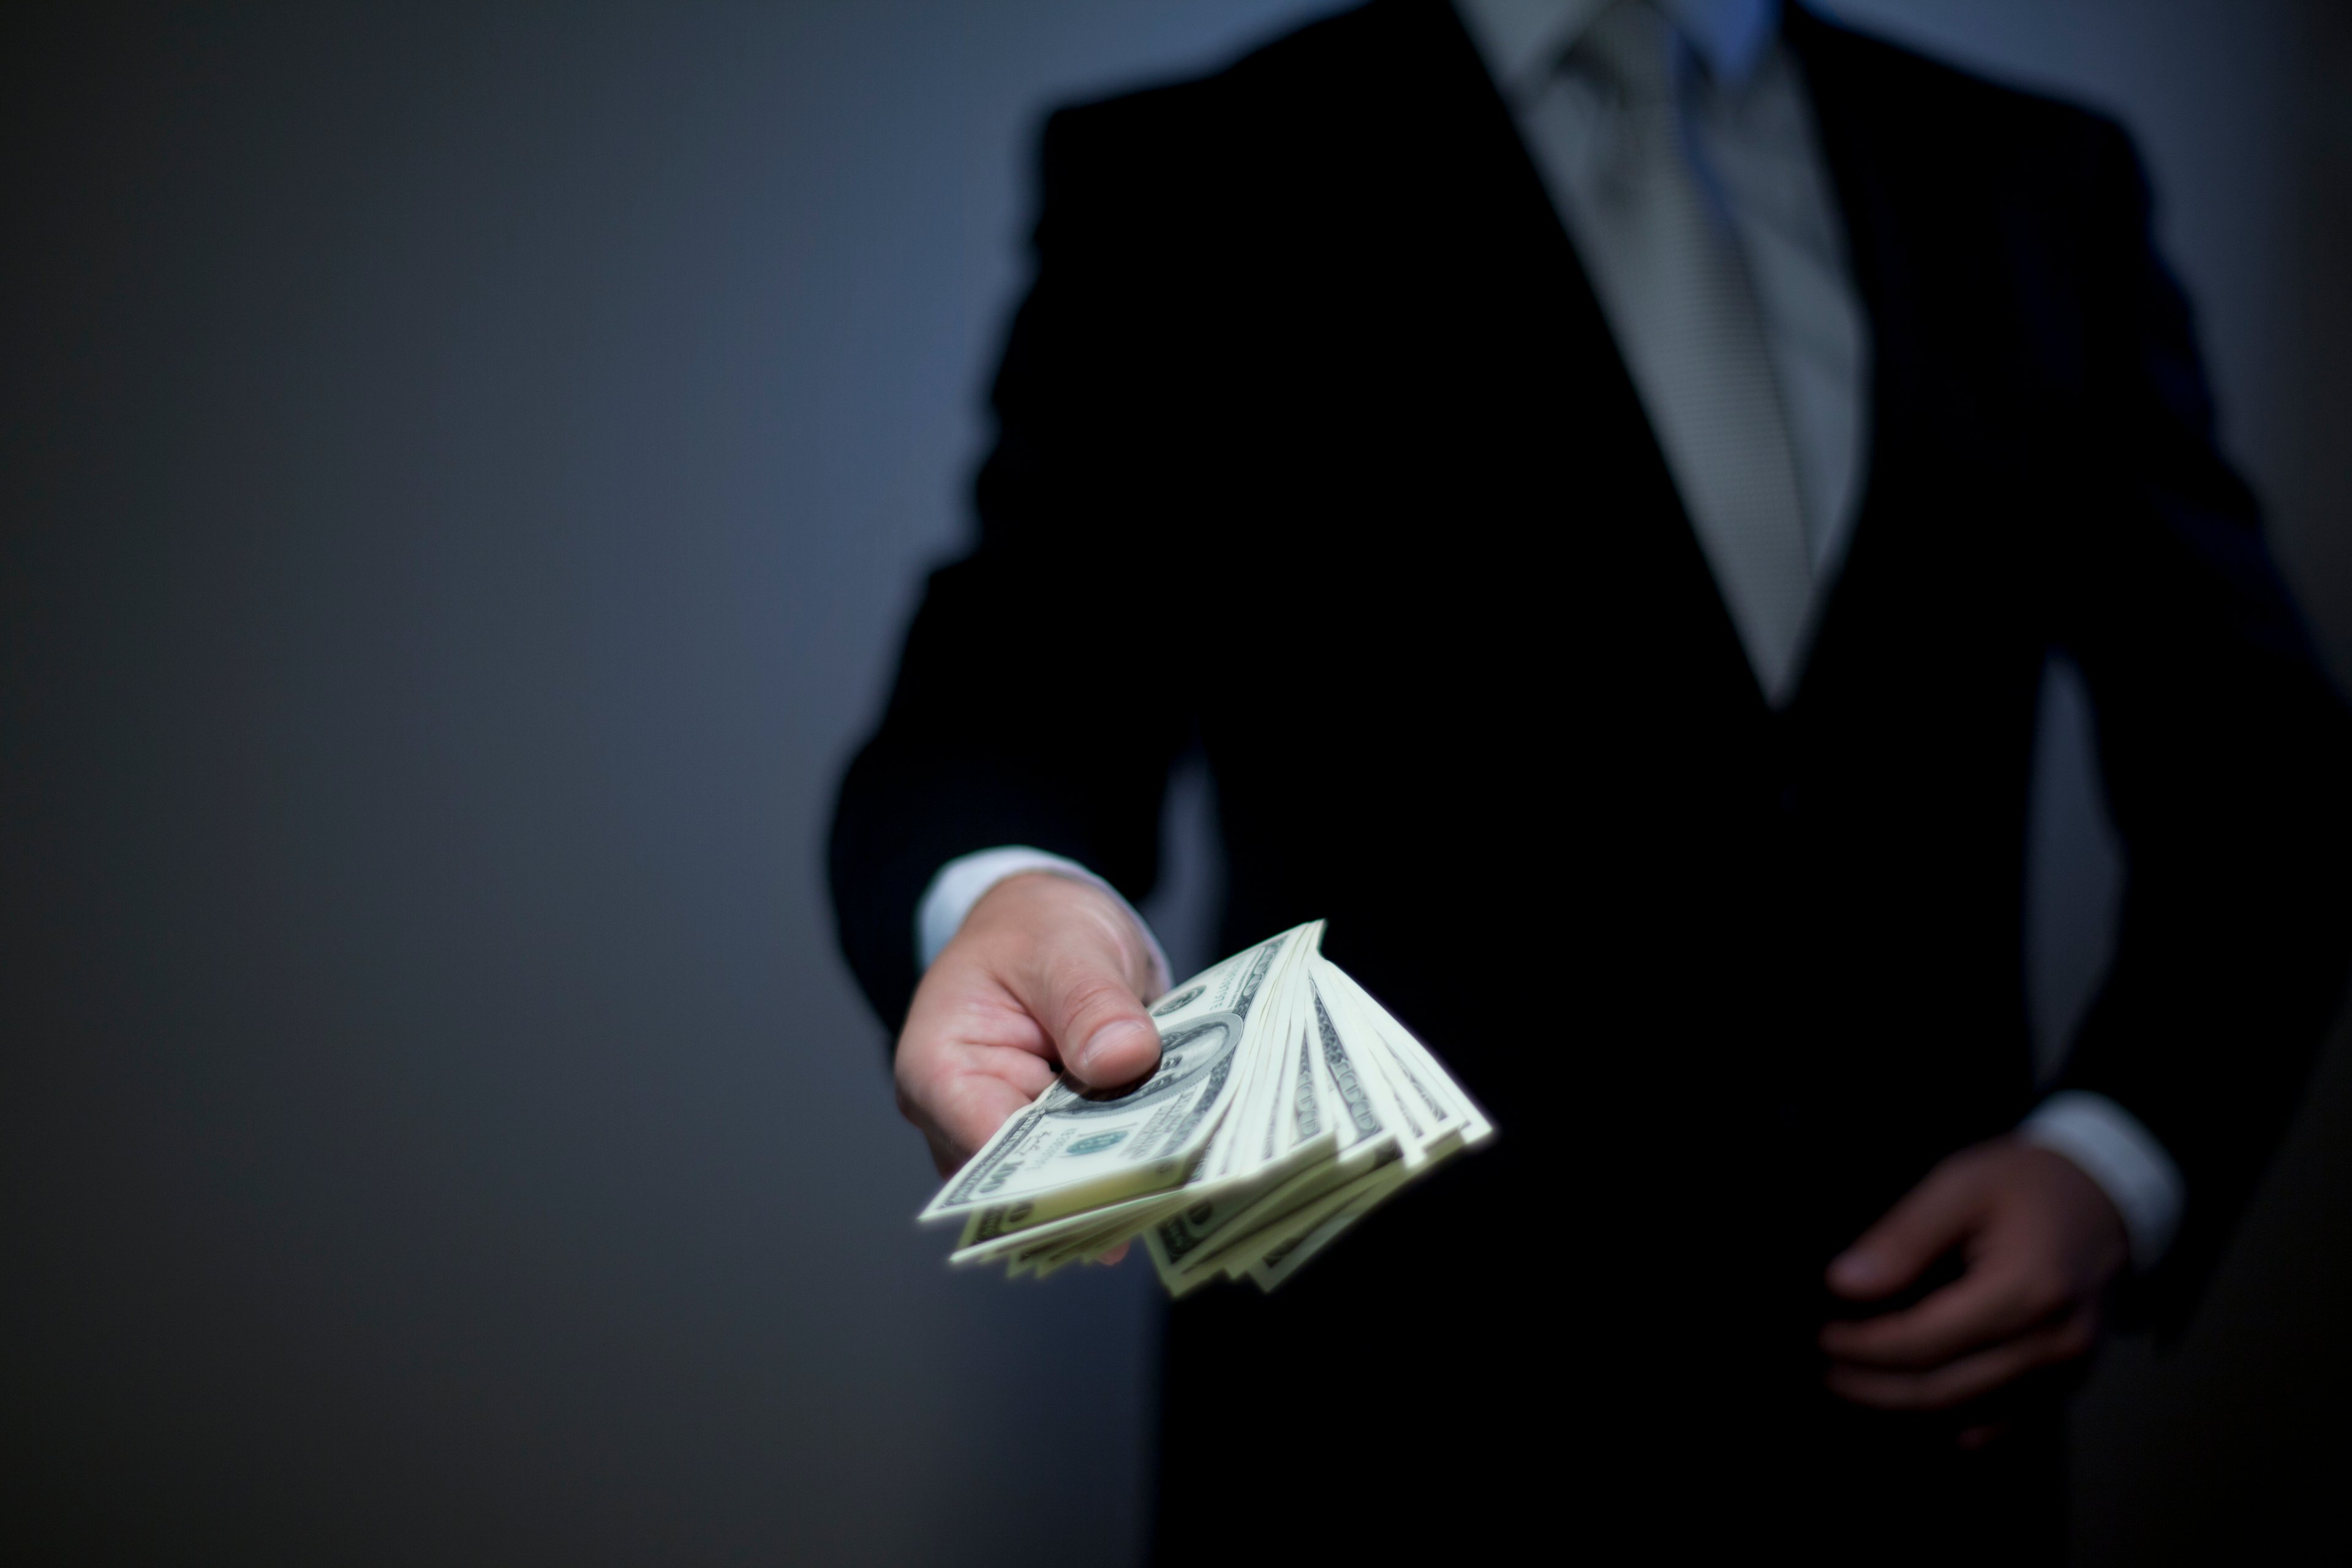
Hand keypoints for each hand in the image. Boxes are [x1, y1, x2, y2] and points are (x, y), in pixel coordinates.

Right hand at [893, 871, 1162, 1180]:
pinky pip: (1092, 1161)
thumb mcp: (1065, 945)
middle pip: (1029, 1178)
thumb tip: (1124, 1058)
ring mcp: (1010, 1135)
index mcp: (937, 1071)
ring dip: (1123, 1172)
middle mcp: (961, 1120)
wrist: (1044, 923)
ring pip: (1066, 1179)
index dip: (1056, 1173)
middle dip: (1098, 1180)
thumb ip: (1090, 1002)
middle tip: (1174, 1180)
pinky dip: (1132, 1155)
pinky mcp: (1056, 1139)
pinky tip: (1179, 1152)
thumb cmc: (1034, 926)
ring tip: (1185, 1164)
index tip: (1128, 1174)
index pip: (989, 1151)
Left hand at [1819, 1139, 2129, 1436]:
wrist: (2108, 1200)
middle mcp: (2054, 1344)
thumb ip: (1902, 1238)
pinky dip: (1952, 1419)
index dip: (1864, 1348)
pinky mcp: (2069, 1383)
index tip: (1821, 1336)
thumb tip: (1842, 1284)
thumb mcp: (1960, 1185)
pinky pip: (2003, 1423)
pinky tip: (1909, 1397)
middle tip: (1826, 1368)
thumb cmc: (2029, 1184)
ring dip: (1905, 1407)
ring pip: (1969, 1417)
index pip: (1925, 1343)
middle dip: (1874, 1387)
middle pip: (1943, 1391)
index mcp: (2028, 1290)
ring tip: (1855, 1381)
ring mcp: (2068, 1372)